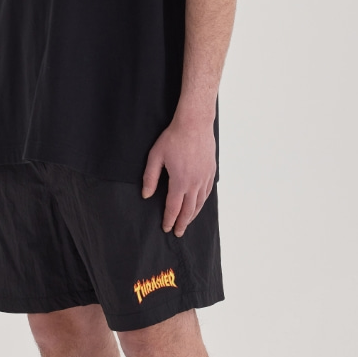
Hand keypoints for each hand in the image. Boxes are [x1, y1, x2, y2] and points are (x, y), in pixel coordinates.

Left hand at [141, 101, 216, 242]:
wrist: (195, 123)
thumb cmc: (173, 138)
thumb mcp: (156, 156)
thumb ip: (150, 177)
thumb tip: (146, 195)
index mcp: (180, 182)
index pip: (173, 208)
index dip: (169, 220)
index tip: (166, 228)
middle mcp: (194, 183)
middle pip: (188, 210)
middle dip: (182, 223)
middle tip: (178, 233)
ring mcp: (204, 178)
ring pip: (200, 203)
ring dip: (193, 215)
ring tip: (187, 222)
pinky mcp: (211, 171)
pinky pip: (207, 192)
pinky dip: (202, 203)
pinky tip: (198, 205)